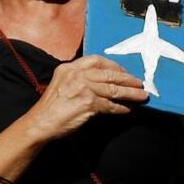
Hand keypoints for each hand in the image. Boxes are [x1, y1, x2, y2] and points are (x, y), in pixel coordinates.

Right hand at [26, 55, 147, 141]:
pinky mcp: (88, 103)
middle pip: (109, 74)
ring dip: (130, 94)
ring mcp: (83, 88)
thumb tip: (102, 81)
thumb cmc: (51, 107)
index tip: (124, 72)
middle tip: (140, 84)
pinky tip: (129, 110)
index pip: (97, 60)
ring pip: (113, 89)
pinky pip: (110, 105)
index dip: (114, 66)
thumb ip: (78, 78)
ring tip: (142, 97)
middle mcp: (77, 74)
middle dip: (127, 79)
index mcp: (70, 67)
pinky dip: (122, 108)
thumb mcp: (62, 83)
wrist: (41, 122)